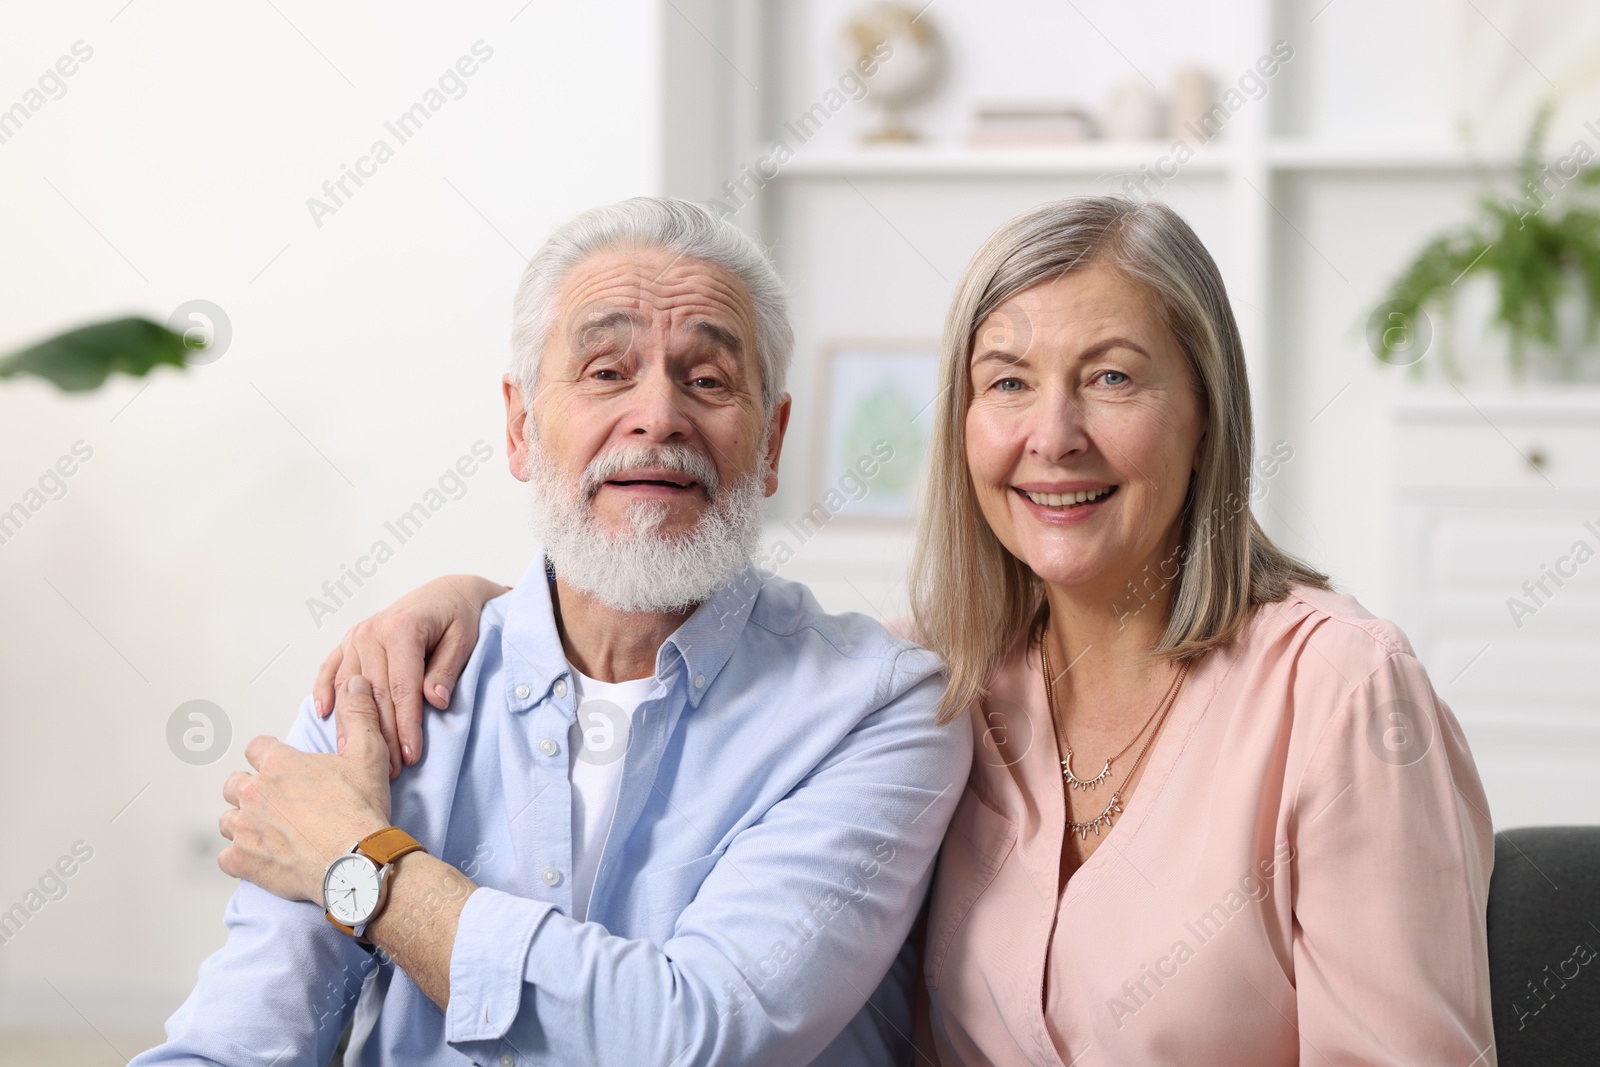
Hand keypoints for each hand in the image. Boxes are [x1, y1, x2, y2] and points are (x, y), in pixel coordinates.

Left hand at [219, 676, 393, 902]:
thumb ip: (360, 714)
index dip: (268, 755)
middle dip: (249, 789)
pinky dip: (239, 859)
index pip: (256, 747)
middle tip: (273, 801)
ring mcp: (245, 828)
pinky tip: (258, 859)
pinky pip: (224, 858)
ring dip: (241, 823)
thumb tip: (355, 683)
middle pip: (234, 783)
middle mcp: (256, 792)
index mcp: (280, 764)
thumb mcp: (369, 754)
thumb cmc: (360, 811)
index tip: (280, 766)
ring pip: (226, 820)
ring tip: (264, 830)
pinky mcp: (243, 861)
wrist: (355, 862)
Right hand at [312, 574, 505, 777]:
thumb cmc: (459, 616)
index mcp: (402, 629)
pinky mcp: (350, 640)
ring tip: (357, 756)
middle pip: (373, 694)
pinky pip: (331, 668)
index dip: (405, 725)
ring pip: (350, 688)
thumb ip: (447, 670)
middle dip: (381, 735)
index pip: (401, 688)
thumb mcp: (464, 640)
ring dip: (353, 724)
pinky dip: (323, 690)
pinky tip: (324, 715)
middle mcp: (372, 631)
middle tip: (390, 770)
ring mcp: (356, 635)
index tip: (410, 754)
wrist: (446, 592)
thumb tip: (435, 701)